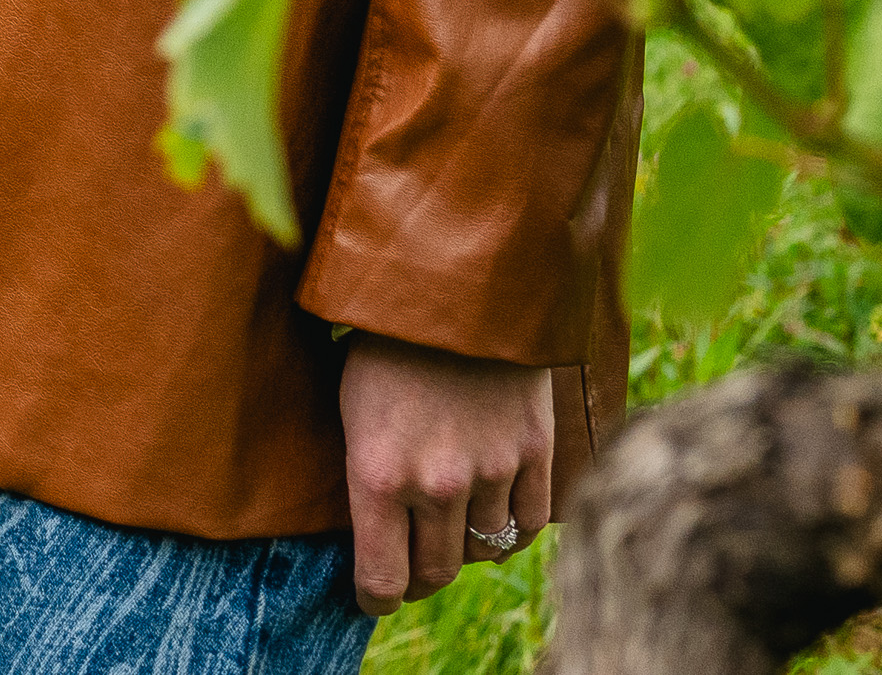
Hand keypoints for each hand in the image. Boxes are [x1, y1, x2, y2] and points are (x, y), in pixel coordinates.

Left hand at [337, 335, 561, 605]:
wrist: (453, 284)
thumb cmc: (382, 339)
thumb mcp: (347, 402)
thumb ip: (364, 471)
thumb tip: (368, 528)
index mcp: (375, 473)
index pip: (381, 578)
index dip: (376, 598)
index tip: (374, 598)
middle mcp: (433, 484)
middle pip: (435, 572)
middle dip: (419, 576)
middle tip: (411, 567)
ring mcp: (490, 471)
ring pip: (482, 551)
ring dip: (465, 547)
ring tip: (450, 531)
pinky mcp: (534, 452)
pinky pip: (529, 524)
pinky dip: (512, 528)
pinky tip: (495, 514)